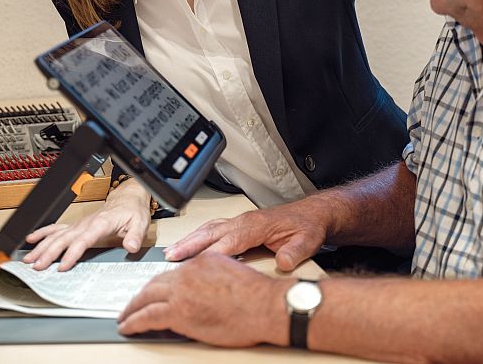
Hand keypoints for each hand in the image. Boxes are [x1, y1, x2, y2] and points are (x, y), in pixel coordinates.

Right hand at [22, 179, 152, 270]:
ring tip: (28, 259)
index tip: (63, 265)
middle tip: (38, 267)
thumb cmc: (132, 211)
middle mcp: (86, 223)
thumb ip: (135, 235)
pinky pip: (56, 228)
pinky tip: (30, 239)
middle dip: (49, 253)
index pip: (84, 240)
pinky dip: (42, 233)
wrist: (127, 199)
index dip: (72, 253)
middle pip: (64, 238)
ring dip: (41, 246)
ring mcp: (79, 224)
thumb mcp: (140, 223)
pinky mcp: (76, 226)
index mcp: (101, 223)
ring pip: (56, 234)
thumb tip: (131, 246)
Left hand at [118, 253, 289, 346]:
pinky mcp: (178, 311)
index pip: (173, 272)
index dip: (161, 283)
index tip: (155, 290)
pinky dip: (134, 321)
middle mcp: (188, 272)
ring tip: (126, 316)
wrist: (265, 305)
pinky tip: (128, 326)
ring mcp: (182, 291)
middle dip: (142, 294)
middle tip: (134, 303)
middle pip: (156, 282)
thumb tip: (204, 292)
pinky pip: (146, 316)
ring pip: (146, 297)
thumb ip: (213, 279)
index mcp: (203, 260)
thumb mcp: (232, 274)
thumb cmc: (257, 296)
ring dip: (133, 308)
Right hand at [164, 199, 329, 270]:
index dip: (211, 253)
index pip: (229, 241)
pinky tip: (188, 246)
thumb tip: (283, 262)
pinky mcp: (239, 225)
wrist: (313, 215)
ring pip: (209, 229)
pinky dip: (198, 237)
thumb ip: (296, 251)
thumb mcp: (308, 241)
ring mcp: (240, 221)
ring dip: (189, 240)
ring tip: (171, 253)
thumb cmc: (307, 227)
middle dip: (189, 244)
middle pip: (211, 232)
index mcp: (257, 225)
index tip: (195, 266)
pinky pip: (214, 229)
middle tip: (170, 256)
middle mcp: (244, 221)